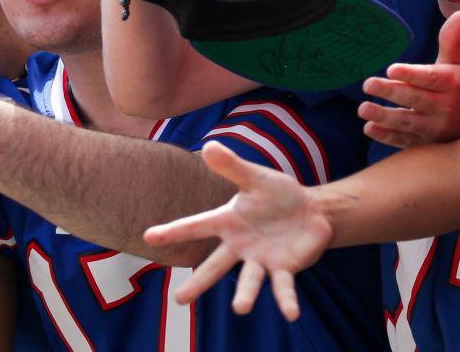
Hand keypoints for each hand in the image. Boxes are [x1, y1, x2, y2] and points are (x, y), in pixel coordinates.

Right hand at [144, 142, 330, 320]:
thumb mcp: (256, 177)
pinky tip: (291, 314)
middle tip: (179, 301)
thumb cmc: (278, 194)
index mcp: (228, 222)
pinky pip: (284, 287)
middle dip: (198, 282)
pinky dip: (287, 301)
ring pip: (250, 280)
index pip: (197, 226)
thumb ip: (233, 167)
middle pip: (216, 265)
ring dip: (246, 295)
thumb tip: (208, 146)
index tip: (148, 236)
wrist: (312, 211)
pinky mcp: (285, 269)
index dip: (173, 231)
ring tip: (240, 309)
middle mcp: (240, 246)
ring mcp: (261, 260)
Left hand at [359, 12, 459, 148]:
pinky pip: (404, 141)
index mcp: (451, 84)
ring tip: (362, 108)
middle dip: (390, 92)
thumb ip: (451, 39)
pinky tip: (369, 128)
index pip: (430, 78)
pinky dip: (386, 136)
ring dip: (383, 116)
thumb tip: (459, 13)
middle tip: (367, 84)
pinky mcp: (424, 143)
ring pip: (406, 122)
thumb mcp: (458, 63)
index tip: (391, 69)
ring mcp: (434, 128)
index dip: (411, 74)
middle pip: (414, 99)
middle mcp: (444, 107)